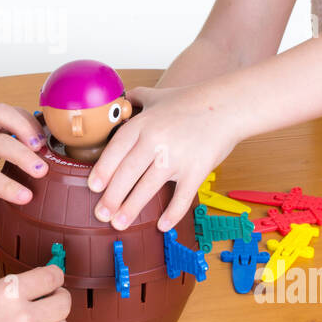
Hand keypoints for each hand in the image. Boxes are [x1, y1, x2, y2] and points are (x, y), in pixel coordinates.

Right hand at [0, 265, 69, 321]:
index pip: (53, 277)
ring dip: (54, 321)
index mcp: (11, 291)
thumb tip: (46, 285)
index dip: (56, 275)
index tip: (54, 277)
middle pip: (64, 303)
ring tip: (40, 319)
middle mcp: (23, 317)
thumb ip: (18, 289)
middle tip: (53, 297)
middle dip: (60, 297)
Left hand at [86, 83, 239, 233]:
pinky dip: (172, 213)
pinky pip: (182, 196)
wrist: (228, 106)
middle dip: (112, 196)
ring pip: (148, 187)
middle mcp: (156, 140)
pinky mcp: (197, 169)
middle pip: (127, 173)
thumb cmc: (192, 101)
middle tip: (101, 214)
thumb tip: (121, 99)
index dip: (103, 170)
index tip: (93, 187)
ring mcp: (177, 156)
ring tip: (119, 224)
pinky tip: (162, 226)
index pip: (116, 149)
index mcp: (144, 124)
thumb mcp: (158, 95)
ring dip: (132, 208)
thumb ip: (137, 99)